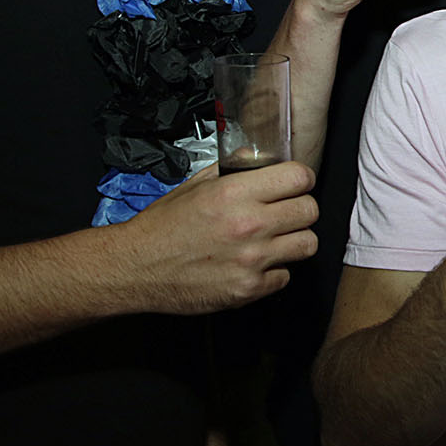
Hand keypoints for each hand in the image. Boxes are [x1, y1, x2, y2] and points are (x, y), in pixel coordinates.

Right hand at [125, 162, 317, 314]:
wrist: (136, 268)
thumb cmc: (162, 228)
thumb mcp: (194, 186)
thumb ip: (231, 169)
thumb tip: (257, 157)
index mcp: (233, 193)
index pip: (299, 177)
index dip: (299, 179)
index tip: (294, 184)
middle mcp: (248, 225)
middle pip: (310, 210)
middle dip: (300, 208)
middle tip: (285, 212)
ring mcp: (251, 260)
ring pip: (307, 244)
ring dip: (294, 240)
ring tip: (275, 240)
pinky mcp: (249, 289)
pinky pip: (286, 276)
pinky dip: (274, 272)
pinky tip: (254, 264)